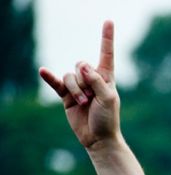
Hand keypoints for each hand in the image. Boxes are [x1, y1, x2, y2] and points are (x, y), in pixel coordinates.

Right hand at [39, 21, 120, 149]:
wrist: (98, 138)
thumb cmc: (108, 119)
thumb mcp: (108, 98)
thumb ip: (96, 80)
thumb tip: (82, 65)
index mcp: (106, 77)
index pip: (106, 54)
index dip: (107, 38)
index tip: (108, 21)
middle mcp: (92, 79)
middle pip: (80, 65)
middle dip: (84, 80)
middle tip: (91, 98)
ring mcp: (79, 87)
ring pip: (69, 76)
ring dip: (76, 89)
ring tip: (83, 102)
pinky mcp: (67, 96)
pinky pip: (56, 83)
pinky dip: (49, 77)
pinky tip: (43, 71)